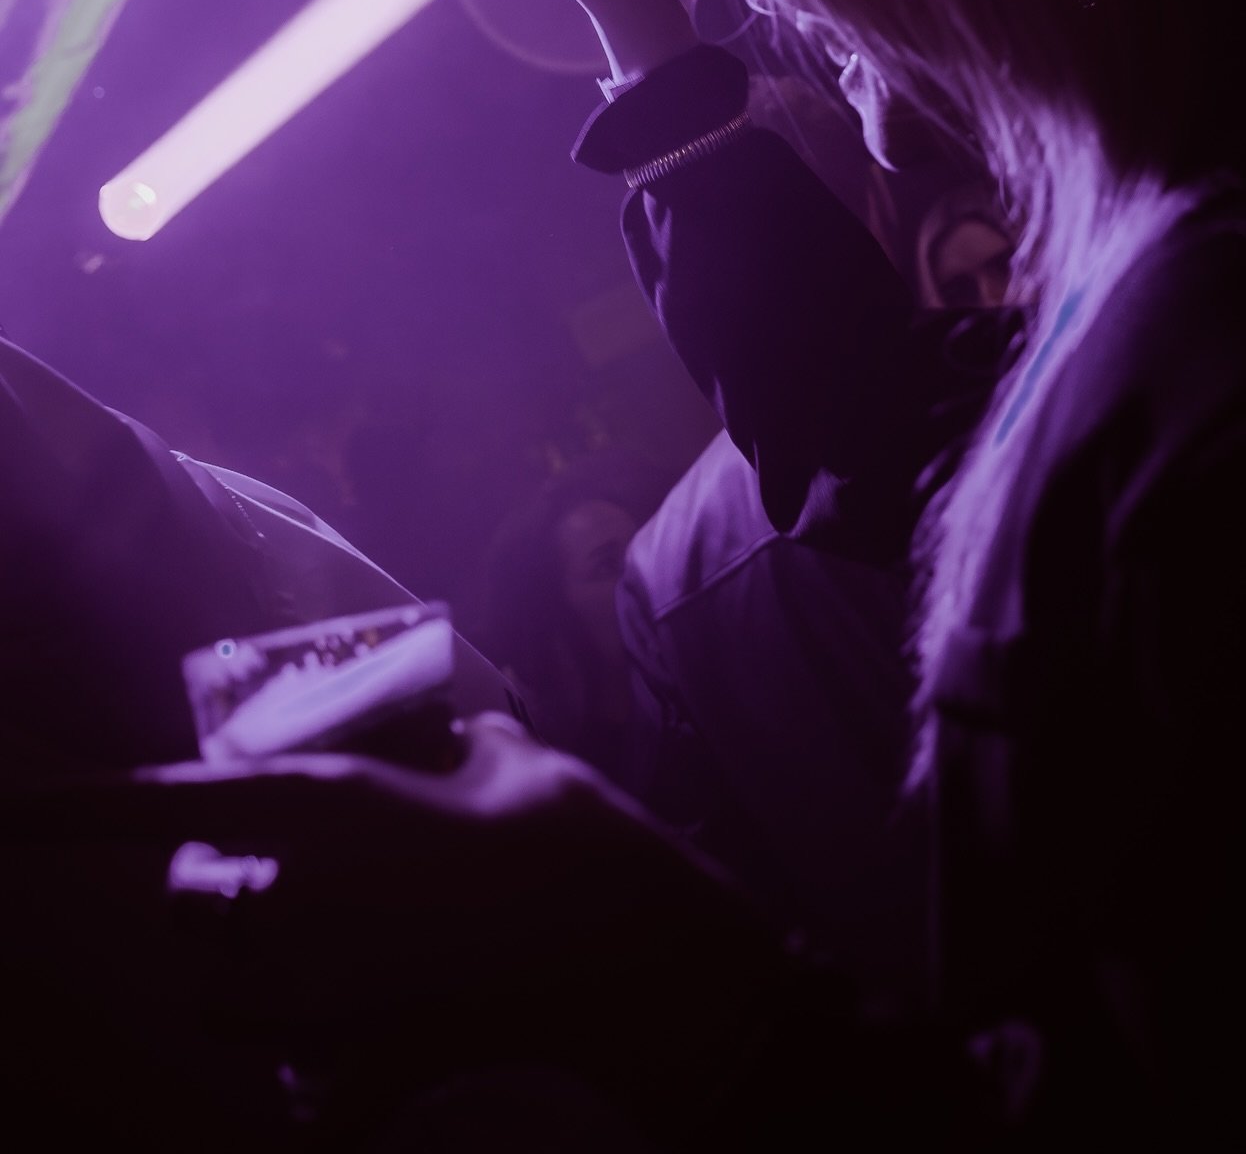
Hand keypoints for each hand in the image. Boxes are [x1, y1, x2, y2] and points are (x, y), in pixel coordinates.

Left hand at [11, 717, 797, 1136]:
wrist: (622, 943)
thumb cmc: (560, 825)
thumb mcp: (504, 751)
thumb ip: (455, 738)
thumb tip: (448, 727)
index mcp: (326, 804)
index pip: (170, 799)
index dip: (81, 806)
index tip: (17, 813)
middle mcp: (302, 897)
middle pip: (195, 906)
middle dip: (211, 895)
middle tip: (263, 875)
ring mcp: (325, 985)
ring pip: (226, 991)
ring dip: (246, 974)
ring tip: (309, 950)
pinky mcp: (364, 1059)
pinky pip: (300, 1081)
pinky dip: (312, 1071)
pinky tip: (346, 1054)